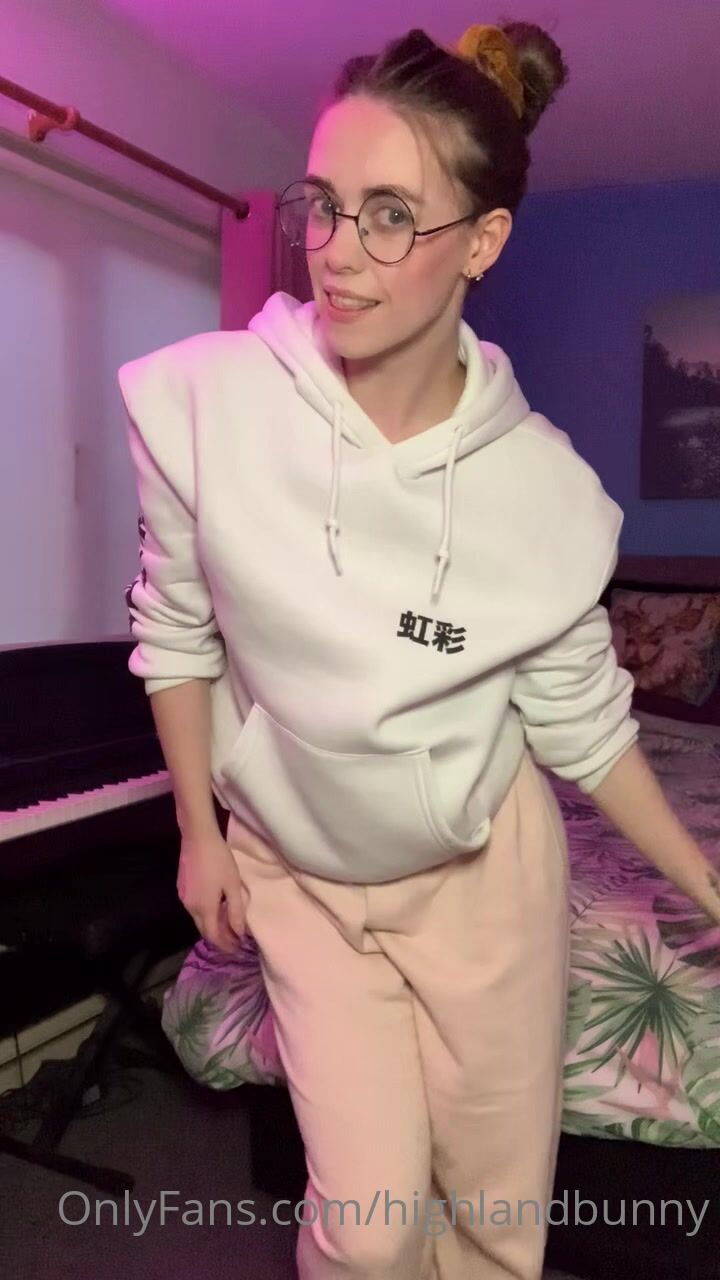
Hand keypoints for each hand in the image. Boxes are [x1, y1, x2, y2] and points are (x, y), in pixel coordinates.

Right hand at [177, 826, 248, 952]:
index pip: (214, 936)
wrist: (198, 837)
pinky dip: (206, 915)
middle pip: (204, 930)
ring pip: (198, 919)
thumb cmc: (219, 860)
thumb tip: (239, 932)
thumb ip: (236, 911)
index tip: (238, 949)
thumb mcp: (232, 886)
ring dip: (213, 926)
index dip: (225, 945)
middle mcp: (190, 907)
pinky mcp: (182, 888)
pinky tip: (217, 909)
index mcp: (204, 908)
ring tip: (228, 926)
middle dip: (219, 939)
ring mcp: (183, 898)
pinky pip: (195, 909)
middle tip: (235, 941)